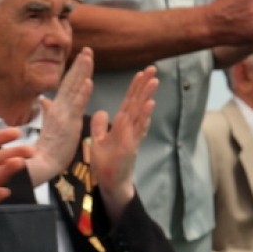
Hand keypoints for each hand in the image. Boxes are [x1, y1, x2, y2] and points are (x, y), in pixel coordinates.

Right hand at [28, 47, 92, 184]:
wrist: (43, 163)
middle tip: (88, 49)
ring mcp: (64, 114)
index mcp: (57, 108)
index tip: (82, 56)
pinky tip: (88, 81)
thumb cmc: (48, 148)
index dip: (75, 70)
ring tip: (88, 57)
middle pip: (70, 82)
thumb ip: (47, 110)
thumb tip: (43, 99)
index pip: (67, 85)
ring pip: (74, 89)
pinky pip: (77, 105)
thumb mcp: (48, 125)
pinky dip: (83, 93)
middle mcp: (59, 107)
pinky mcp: (69, 123)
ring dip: (82, 72)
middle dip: (80, 65)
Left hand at [89, 65, 157, 217]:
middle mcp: (129, 129)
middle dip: (144, 86)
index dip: (134, 88)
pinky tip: (150, 105)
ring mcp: (131, 137)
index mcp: (121, 126)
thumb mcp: (98, 141)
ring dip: (147, 96)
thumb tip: (101, 111)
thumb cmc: (106, 163)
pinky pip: (138, 129)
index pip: (128, 102)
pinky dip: (144, 116)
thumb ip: (101, 126)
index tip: (141, 72)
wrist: (110, 184)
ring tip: (154, 80)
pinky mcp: (130, 146)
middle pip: (137, 103)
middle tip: (153, 68)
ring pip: (139, 113)